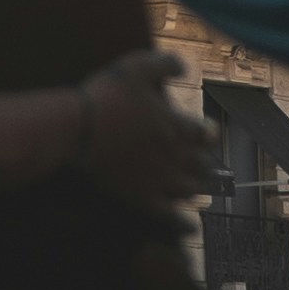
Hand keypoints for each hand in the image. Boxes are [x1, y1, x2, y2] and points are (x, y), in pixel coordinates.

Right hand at [80, 48, 217, 207]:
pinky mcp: (144, 199)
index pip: (204, 134)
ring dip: (196, 187)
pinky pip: (172, 217)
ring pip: (191, 190)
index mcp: (176, 126)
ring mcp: (161, 181)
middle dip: (204, 163)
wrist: (80, 130)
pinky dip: (185, 223)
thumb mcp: (136, 67)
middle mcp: (175, 156)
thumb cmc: (108, 95)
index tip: (208, 133)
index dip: (208, 133)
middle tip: (202, 163)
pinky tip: (190, 226)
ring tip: (196, 188)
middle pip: (201, 165)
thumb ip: (164, 63)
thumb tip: (184, 66)